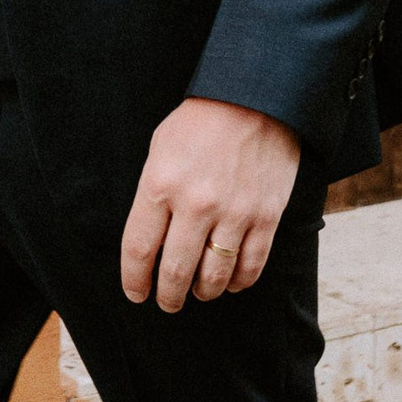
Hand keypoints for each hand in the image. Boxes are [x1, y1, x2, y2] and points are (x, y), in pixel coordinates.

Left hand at [119, 97, 301, 312]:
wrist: (255, 100)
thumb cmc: (200, 123)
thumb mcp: (160, 150)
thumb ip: (153, 194)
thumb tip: (150, 240)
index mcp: (160, 184)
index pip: (139, 249)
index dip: (135, 280)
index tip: (136, 293)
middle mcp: (195, 204)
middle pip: (175, 271)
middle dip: (168, 296)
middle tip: (167, 302)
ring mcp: (234, 213)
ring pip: (214, 276)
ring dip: (202, 292)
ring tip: (197, 292)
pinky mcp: (266, 217)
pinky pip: (250, 266)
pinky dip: (238, 282)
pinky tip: (229, 283)